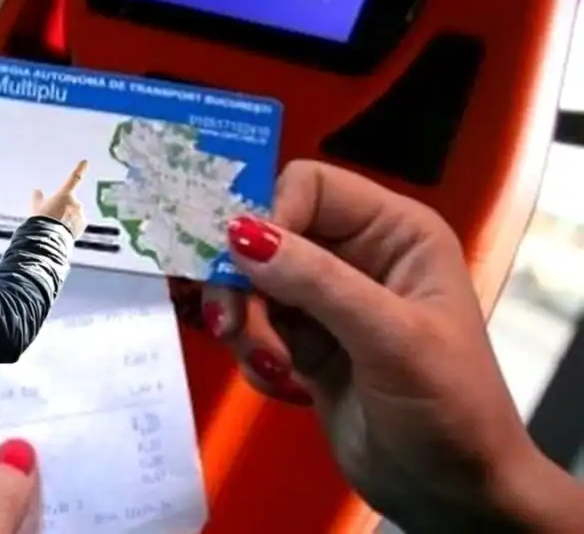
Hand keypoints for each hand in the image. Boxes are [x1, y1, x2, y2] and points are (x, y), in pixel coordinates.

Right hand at [31, 160, 87, 238]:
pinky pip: (76, 225)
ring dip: (67, 219)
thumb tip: (37, 191)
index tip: (85, 161)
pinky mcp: (82, 226)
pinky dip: (70, 227)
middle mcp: (75, 202)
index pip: (74, 178)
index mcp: (65, 194)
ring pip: (73, 215)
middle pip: (70, 203)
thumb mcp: (36, 207)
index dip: (80, 169)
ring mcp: (80, 214)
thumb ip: (37, 197)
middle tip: (52, 217)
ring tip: (55, 227)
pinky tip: (61, 233)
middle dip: (64, 208)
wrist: (49, 237)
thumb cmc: (42, 219)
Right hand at [203, 160, 582, 529]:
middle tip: (228, 321)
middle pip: (270, 233)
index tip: (242, 260)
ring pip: (253, 282)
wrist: (451, 493)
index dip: (271, 214)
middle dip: (243, 277)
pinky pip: (254, 327)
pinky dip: (253, 354)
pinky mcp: (305, 344)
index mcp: (395, 233)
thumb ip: (318, 282)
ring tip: (265, 363)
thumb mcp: (391, 339)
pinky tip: (282, 384)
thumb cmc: (450, 409)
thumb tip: (243, 235)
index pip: (311, 187)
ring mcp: (328, 302)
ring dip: (245, 323)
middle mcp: (358, 256)